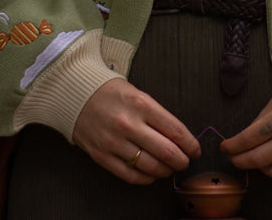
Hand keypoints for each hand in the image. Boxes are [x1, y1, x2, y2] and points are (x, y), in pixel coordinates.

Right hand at [71, 78, 200, 184]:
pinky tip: (152, 174)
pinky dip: (146, 178)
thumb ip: (158, 116)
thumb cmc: (111, 93)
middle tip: (185, 162)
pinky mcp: (102, 156)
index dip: (190, 144)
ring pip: (150, 166)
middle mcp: (129, 124)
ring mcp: (114, 142)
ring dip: (165, 171)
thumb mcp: (139, 94)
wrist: (77, 95)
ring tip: (169, 168)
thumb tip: (180, 139)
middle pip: (167, 152)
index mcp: (142, 104)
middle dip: (182, 161)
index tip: (195, 150)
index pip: (176, 130)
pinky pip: (130, 175)